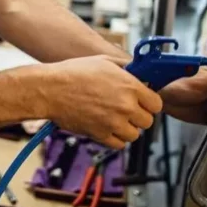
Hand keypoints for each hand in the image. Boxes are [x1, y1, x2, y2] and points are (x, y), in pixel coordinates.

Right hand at [44, 55, 162, 148]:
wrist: (50, 89)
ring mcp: (113, 122)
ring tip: (114, 118)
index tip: (142, 102)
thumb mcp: (104, 62)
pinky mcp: (100, 135)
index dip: (149, 103)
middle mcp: (125, 106)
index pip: (156, 104)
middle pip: (147, 121)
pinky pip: (118, 144)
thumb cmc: (73, 73)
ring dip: (126, 128)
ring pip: (134, 135)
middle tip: (125, 110)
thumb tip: (139, 72)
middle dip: (138, 116)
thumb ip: (126, 68)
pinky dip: (114, 138)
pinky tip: (106, 126)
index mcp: (130, 86)